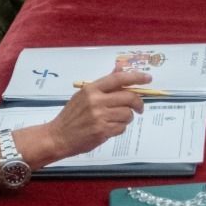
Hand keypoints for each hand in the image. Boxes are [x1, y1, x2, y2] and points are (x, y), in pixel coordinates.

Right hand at [33, 70, 150, 164]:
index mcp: (91, 89)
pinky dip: (120, 128)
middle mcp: (96, 101)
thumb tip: (120, 68)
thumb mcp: (84, 96)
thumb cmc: (72, 116)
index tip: (148, 78)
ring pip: (127, 114)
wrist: (58, 137)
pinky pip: (122, 127)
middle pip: (129, 97)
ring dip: (127, 118)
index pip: (118, 79)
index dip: (136, 77)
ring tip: (116, 120)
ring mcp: (99, 116)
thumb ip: (104, 84)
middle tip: (139, 108)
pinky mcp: (102, 131)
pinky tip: (110, 128)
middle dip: (138, 103)